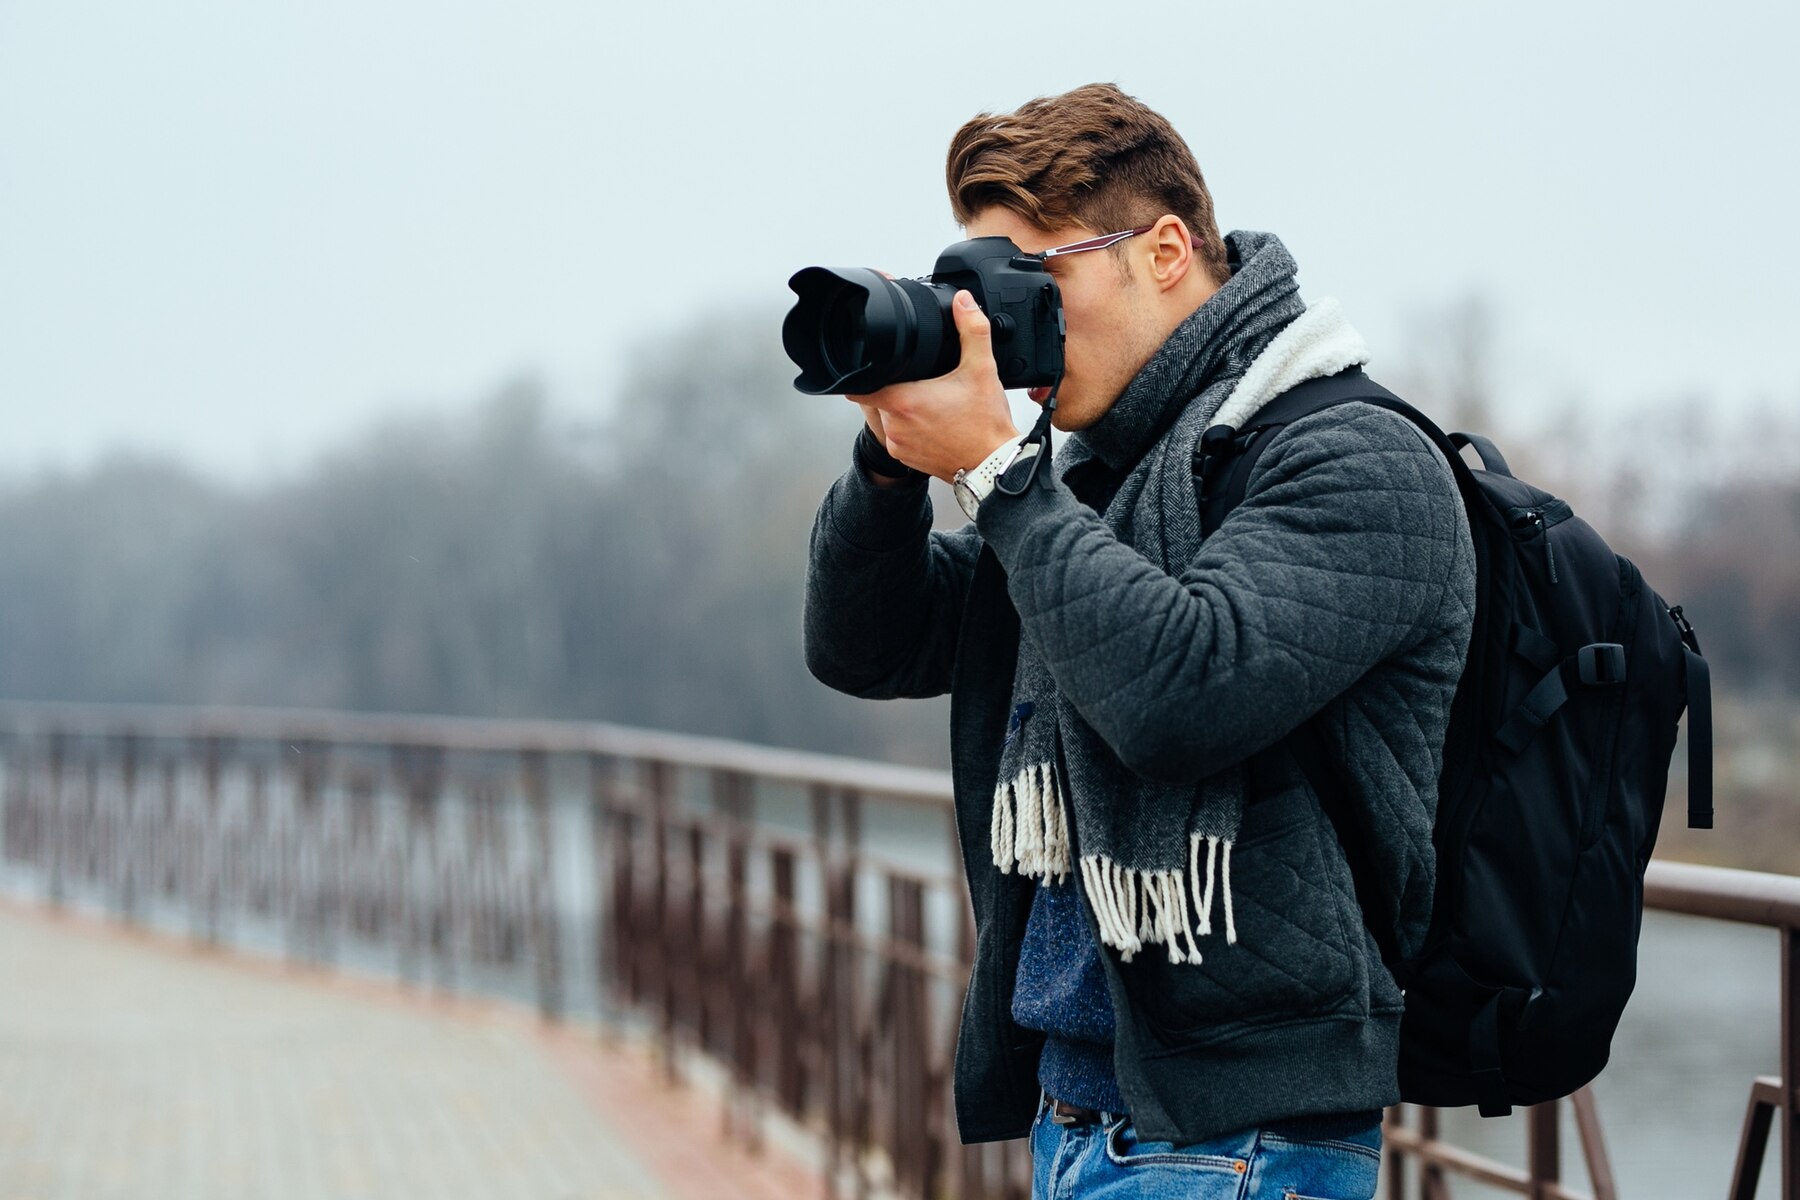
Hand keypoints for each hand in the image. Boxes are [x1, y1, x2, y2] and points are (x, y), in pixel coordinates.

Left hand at [846, 291, 1018, 482]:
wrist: (994, 467)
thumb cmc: (985, 426)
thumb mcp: (982, 369)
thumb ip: (972, 330)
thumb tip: (963, 302)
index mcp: (904, 401)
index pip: (858, 383)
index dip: (862, 369)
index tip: (872, 362)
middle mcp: (895, 426)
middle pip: (874, 396)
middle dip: (889, 384)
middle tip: (916, 379)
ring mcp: (899, 445)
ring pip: (885, 417)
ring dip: (898, 406)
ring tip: (926, 399)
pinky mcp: (906, 459)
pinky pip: (897, 437)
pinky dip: (908, 427)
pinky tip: (931, 420)